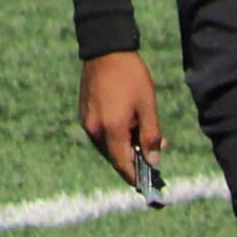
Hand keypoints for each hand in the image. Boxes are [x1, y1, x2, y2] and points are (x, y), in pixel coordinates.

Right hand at [80, 51, 164, 181]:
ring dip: (124, 148)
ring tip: (143, 135)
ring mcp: (86, 122)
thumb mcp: (148, 106)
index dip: (134, 177)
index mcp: (112, 128)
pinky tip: (129, 126)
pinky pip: (100, 135)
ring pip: (107, 147)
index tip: (146, 186)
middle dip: (133, 161)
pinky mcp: (84, 114)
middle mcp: (95, 129)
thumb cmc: (131, 76)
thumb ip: (151, 136)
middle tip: (153, 155)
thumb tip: (153, 160)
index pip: (122, 164)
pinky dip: (115, 137)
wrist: (105, 50)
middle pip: (115, 157)